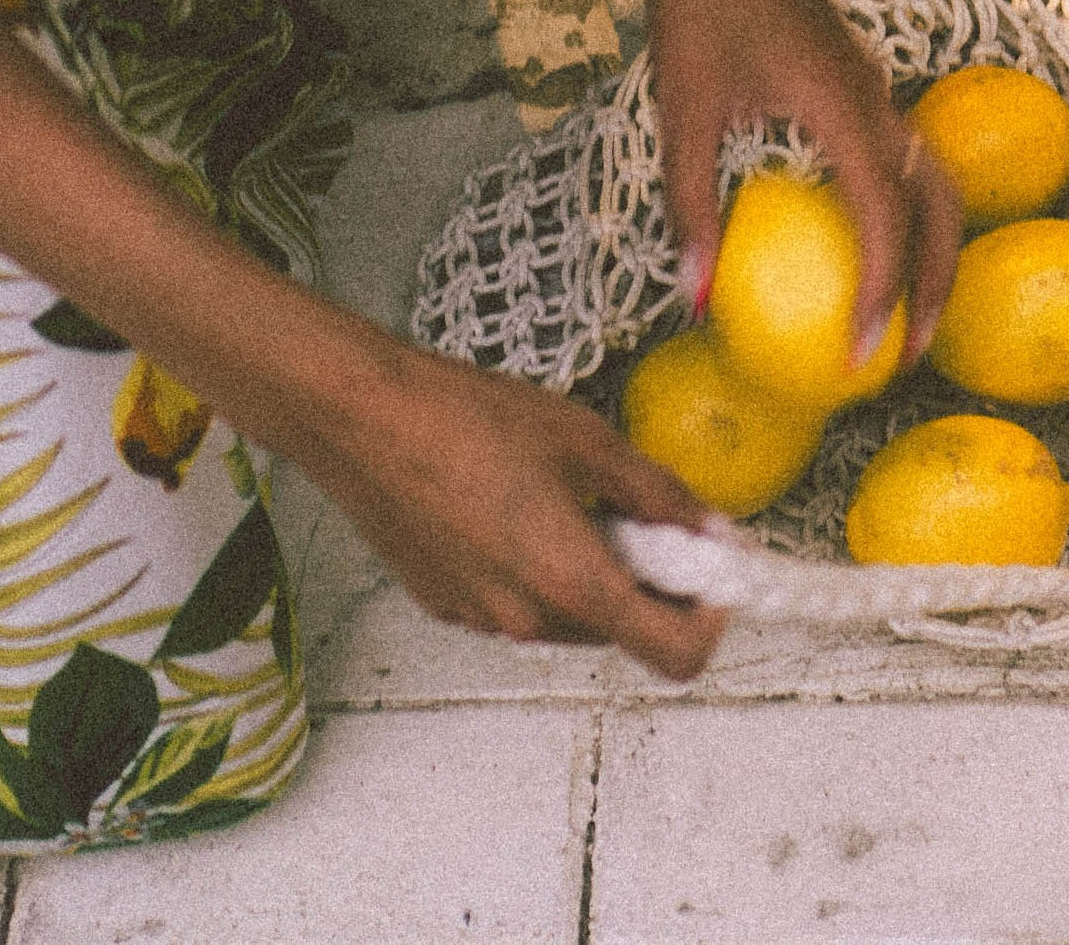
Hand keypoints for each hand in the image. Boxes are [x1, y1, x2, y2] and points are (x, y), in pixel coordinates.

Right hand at [289, 322, 728, 678]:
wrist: (357, 415)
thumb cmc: (460, 418)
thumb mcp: (585, 440)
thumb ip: (657, 492)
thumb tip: (705, 525)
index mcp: (572, 582)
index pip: (674, 655)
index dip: (709, 620)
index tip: (711, 576)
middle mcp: (526, 619)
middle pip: (622, 631)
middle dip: (648, 581)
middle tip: (643, 516)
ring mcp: (482, 619)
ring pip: (571, 618)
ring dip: (591, 573)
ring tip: (568, 497)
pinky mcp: (447, 604)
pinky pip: (519, 603)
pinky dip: (539, 569)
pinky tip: (515, 505)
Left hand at [650, 0, 961, 364]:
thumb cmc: (696, 5)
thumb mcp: (682, 113)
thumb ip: (691, 207)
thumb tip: (693, 300)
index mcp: (845, 108)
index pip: (888, 219)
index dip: (884, 294)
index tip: (864, 357)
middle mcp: (879, 100)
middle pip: (942, 207)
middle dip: (934, 286)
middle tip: (906, 358)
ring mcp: (877, 87)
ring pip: (934, 182)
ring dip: (929, 252)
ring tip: (900, 317)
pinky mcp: (863, 81)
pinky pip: (904, 158)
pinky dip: (904, 213)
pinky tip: (860, 248)